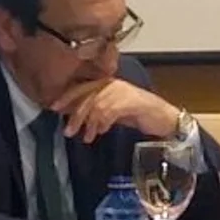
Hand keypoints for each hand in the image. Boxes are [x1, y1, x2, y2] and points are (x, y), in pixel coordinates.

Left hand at [53, 78, 179, 142]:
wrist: (165, 118)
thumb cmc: (140, 115)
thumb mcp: (113, 111)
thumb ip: (97, 111)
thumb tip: (75, 117)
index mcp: (108, 82)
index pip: (81, 86)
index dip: (67, 97)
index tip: (54, 108)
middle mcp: (113, 83)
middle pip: (86, 96)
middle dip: (75, 115)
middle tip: (68, 131)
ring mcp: (122, 91)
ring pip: (95, 105)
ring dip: (88, 124)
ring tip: (86, 137)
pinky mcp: (130, 101)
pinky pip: (108, 112)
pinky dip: (102, 124)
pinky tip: (102, 132)